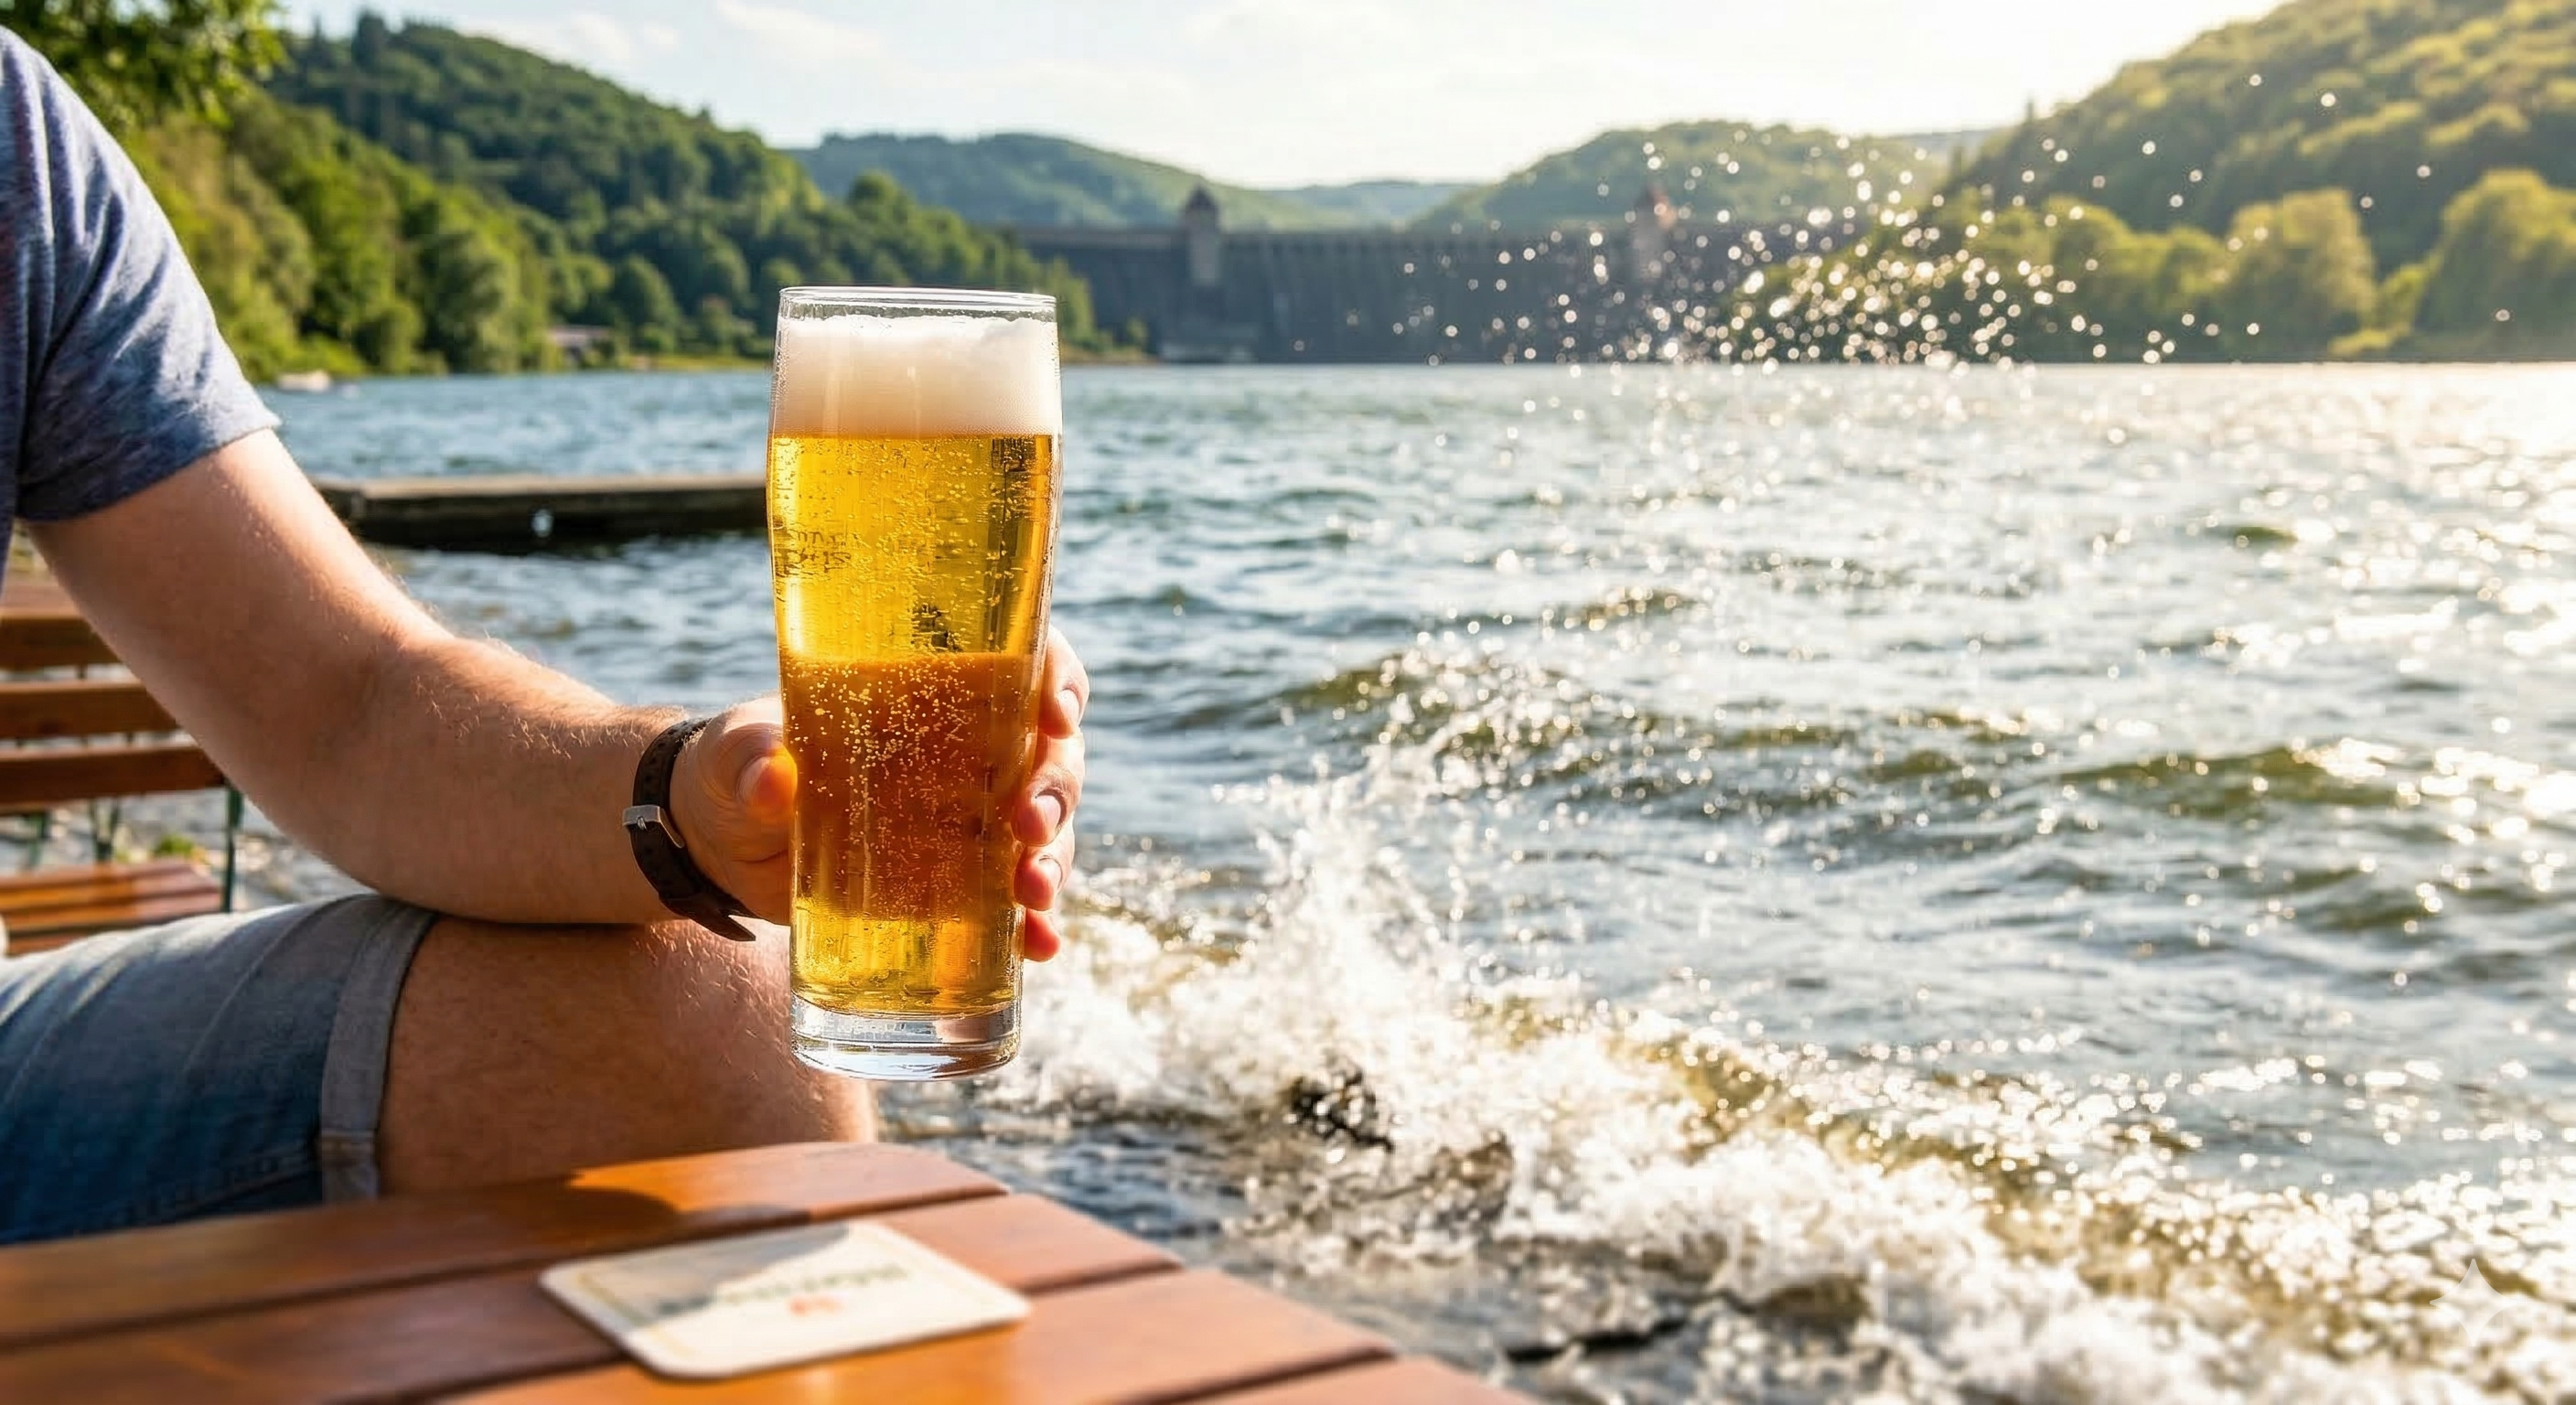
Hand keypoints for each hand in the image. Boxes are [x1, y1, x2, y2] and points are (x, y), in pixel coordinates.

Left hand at [670, 629, 1087, 959]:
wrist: (725, 843)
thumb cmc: (739, 766)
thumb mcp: (735, 750)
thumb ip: (751, 754)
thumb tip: (772, 778)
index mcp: (931, 691)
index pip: (1022, 665)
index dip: (1057, 678)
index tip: (1056, 713)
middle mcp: (969, 754)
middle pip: (1050, 757)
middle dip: (1056, 789)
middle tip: (1028, 823)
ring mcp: (970, 825)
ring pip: (1046, 832)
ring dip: (1055, 859)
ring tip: (1032, 891)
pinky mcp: (958, 888)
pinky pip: (1014, 905)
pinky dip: (1035, 925)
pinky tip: (1039, 945)